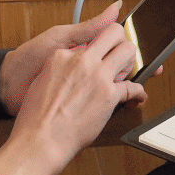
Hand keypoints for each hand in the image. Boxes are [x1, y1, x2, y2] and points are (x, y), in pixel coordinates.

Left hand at [0, 2, 130, 114]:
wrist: (7, 86)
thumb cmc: (30, 57)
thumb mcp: (61, 38)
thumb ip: (89, 27)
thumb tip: (115, 7)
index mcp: (88, 46)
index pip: (119, 42)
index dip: (131, 48)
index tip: (140, 54)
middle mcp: (90, 64)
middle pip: (122, 64)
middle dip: (131, 68)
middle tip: (131, 74)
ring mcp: (85, 83)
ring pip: (116, 84)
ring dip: (125, 87)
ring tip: (126, 90)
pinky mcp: (80, 101)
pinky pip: (103, 100)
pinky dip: (114, 102)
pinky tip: (121, 103)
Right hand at [4, 16, 144, 168]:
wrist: (40, 140)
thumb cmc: (36, 118)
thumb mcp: (41, 80)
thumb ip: (59, 66)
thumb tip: (69, 64)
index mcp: (62, 55)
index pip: (89, 36)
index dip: (98, 45)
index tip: (102, 51)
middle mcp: (82, 61)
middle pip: (113, 33)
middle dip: (121, 40)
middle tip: (121, 53)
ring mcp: (97, 76)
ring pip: (128, 51)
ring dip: (132, 61)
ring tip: (128, 70)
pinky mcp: (109, 95)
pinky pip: (133, 87)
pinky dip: (138, 93)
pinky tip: (137, 96)